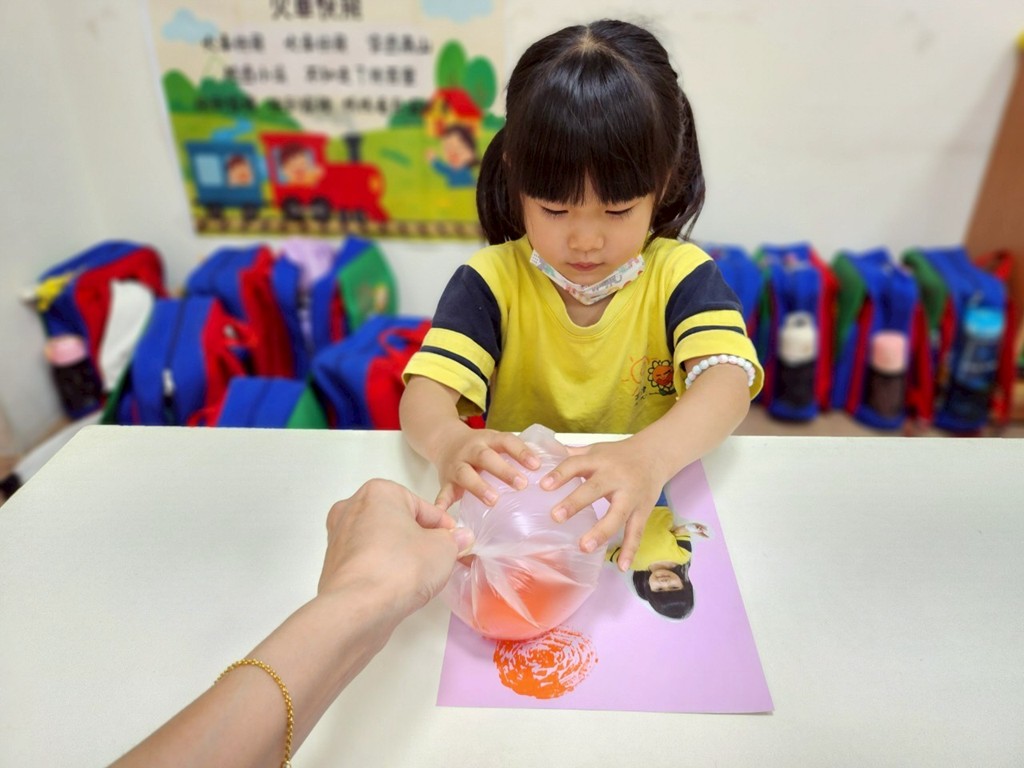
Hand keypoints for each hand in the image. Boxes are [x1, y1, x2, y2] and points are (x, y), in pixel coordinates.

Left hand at [318, 479, 473, 613]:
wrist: (359, 608)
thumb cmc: (403, 567)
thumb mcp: (443, 549)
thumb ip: (454, 540)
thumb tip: (461, 538)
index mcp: (378, 492)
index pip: (423, 507)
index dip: (444, 528)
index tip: (455, 544)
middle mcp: (352, 507)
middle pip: (397, 522)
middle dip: (418, 539)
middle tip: (438, 559)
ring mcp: (338, 537)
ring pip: (380, 542)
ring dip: (399, 554)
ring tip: (418, 576)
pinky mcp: (332, 564)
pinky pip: (367, 561)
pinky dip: (381, 570)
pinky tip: (395, 586)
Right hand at [429, 422, 539, 509]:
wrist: (444, 441)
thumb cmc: (479, 447)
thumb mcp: (496, 442)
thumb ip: (518, 451)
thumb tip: (557, 457)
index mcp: (488, 439)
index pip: (507, 441)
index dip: (521, 452)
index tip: (536, 465)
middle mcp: (471, 450)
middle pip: (486, 457)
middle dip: (503, 470)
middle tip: (521, 485)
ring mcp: (456, 465)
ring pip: (465, 474)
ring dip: (479, 487)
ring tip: (493, 500)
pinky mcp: (445, 481)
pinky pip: (443, 493)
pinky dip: (442, 504)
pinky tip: (445, 515)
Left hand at [540, 438, 667, 570]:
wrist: (656, 454)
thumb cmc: (618, 454)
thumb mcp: (595, 449)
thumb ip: (570, 455)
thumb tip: (538, 459)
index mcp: (599, 460)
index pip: (576, 464)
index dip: (560, 474)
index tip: (543, 486)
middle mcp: (615, 477)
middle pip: (595, 489)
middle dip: (576, 502)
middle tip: (555, 517)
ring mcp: (631, 496)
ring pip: (617, 515)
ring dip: (601, 532)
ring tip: (584, 547)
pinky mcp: (643, 511)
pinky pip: (636, 532)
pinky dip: (630, 550)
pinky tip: (621, 566)